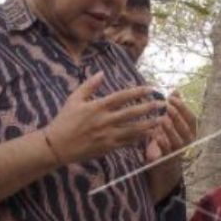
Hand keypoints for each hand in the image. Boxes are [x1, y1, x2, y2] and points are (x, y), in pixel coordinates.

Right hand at [43, 72, 160, 165]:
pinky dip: (139, 139)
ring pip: (133, 130)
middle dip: (148, 108)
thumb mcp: (74, 99)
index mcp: (97, 107)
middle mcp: (104, 121)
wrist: (57, 146)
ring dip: (148, 125)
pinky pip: (127, 142)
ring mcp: (106, 135)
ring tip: (162, 121)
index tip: (150, 89)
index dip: (137, 92)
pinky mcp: (107, 148)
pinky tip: (149, 135)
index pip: (121, 97)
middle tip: (163, 105)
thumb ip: (89, 86)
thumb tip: (102, 73)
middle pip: (131, 113)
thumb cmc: (64, 121)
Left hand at [146, 92, 198, 162]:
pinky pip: (167, 151)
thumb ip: (175, 107)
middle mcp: (188, 141)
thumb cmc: (167, 138)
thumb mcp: (172, 122)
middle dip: (177, 116)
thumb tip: (175, 90)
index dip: (183, 107)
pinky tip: (155, 134)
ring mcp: (179, 151)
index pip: (191, 118)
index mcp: (190, 131)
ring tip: (162, 119)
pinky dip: (162, 143)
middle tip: (167, 106)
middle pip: (185, 128)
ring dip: (170, 129)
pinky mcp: (168, 159)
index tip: (172, 98)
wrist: (163, 164)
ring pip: (178, 140)